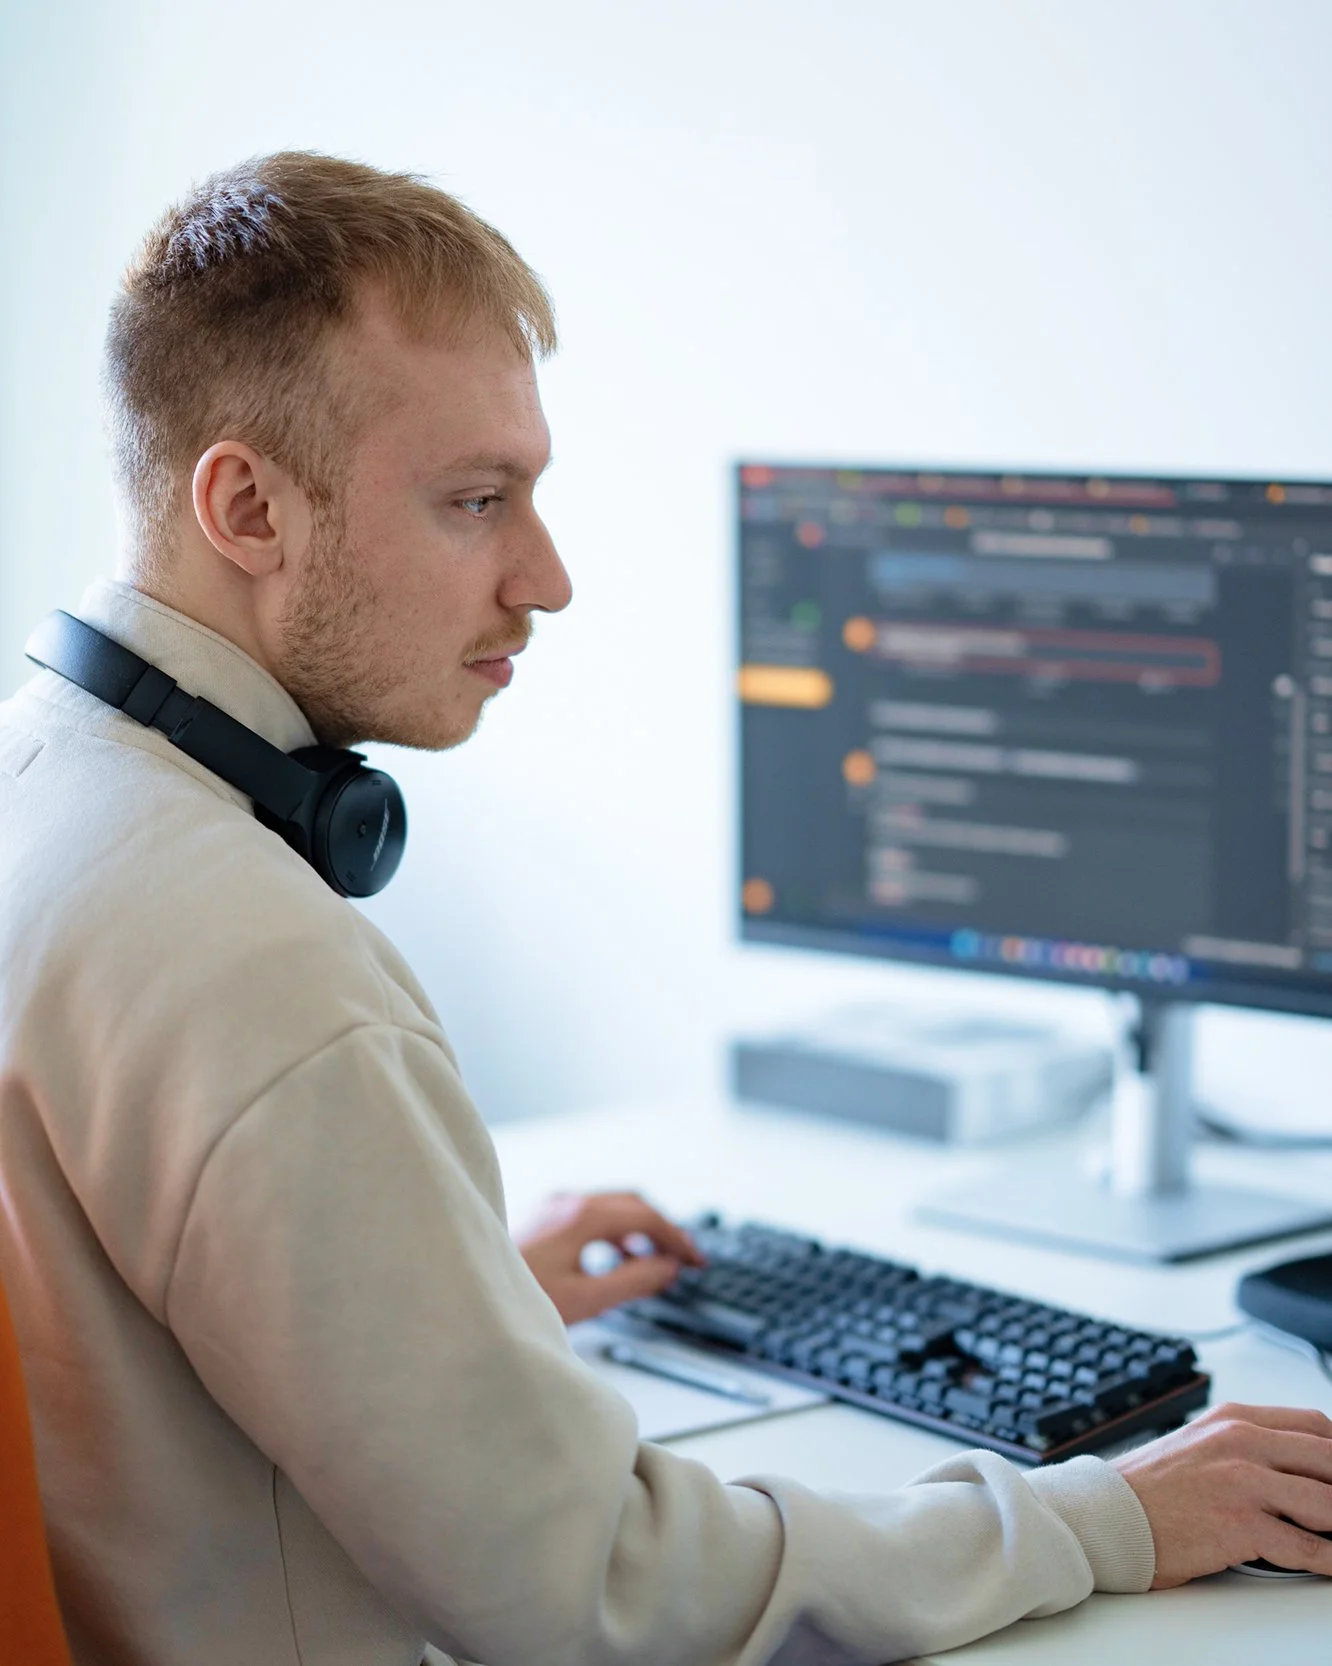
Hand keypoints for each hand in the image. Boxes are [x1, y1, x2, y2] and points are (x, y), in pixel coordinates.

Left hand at [516, 1191, 705, 1324]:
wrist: (464, 1296)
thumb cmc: (514, 1298)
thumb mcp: (586, 1299)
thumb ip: (633, 1281)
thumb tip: (666, 1268)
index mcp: (580, 1215)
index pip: (645, 1217)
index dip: (677, 1239)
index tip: (695, 1260)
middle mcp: (567, 1202)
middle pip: (632, 1205)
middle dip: (663, 1230)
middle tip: (686, 1258)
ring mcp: (553, 1208)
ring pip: (613, 1208)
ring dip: (640, 1231)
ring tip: (658, 1261)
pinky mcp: (543, 1219)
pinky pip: (593, 1216)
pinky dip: (617, 1233)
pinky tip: (621, 1258)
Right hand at [1113, 1402, 1331, 1585]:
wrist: (1109, 1514)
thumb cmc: (1151, 1489)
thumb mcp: (1201, 1445)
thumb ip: (1246, 1448)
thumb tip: (1295, 1470)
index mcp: (1233, 1419)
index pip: (1314, 1424)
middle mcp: (1241, 1442)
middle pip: (1329, 1458)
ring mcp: (1242, 1482)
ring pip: (1326, 1502)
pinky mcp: (1240, 1525)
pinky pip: (1307, 1547)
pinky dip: (1330, 1560)